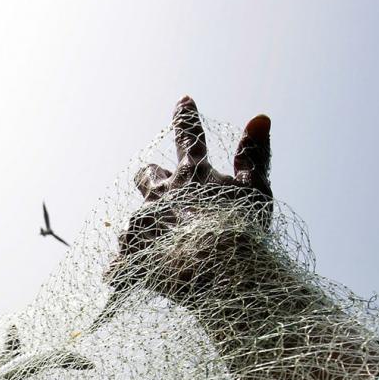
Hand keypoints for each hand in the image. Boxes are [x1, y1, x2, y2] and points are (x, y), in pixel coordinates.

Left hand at [108, 96, 273, 299]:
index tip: (184, 101)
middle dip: (151, 177)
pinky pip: (118, 266)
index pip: (189, 135)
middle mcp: (159, 194)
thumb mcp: (256, 190)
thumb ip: (254, 155)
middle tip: (159, 185)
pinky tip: (127, 278)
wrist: (222, 273)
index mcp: (190, 174)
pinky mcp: (129, 258)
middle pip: (146, 175)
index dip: (186, 117)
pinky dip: (124, 271)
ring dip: (146, 231)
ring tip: (162, 250)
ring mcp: (141, 225)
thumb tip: (260, 118)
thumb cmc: (244, 230)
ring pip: (134, 222)